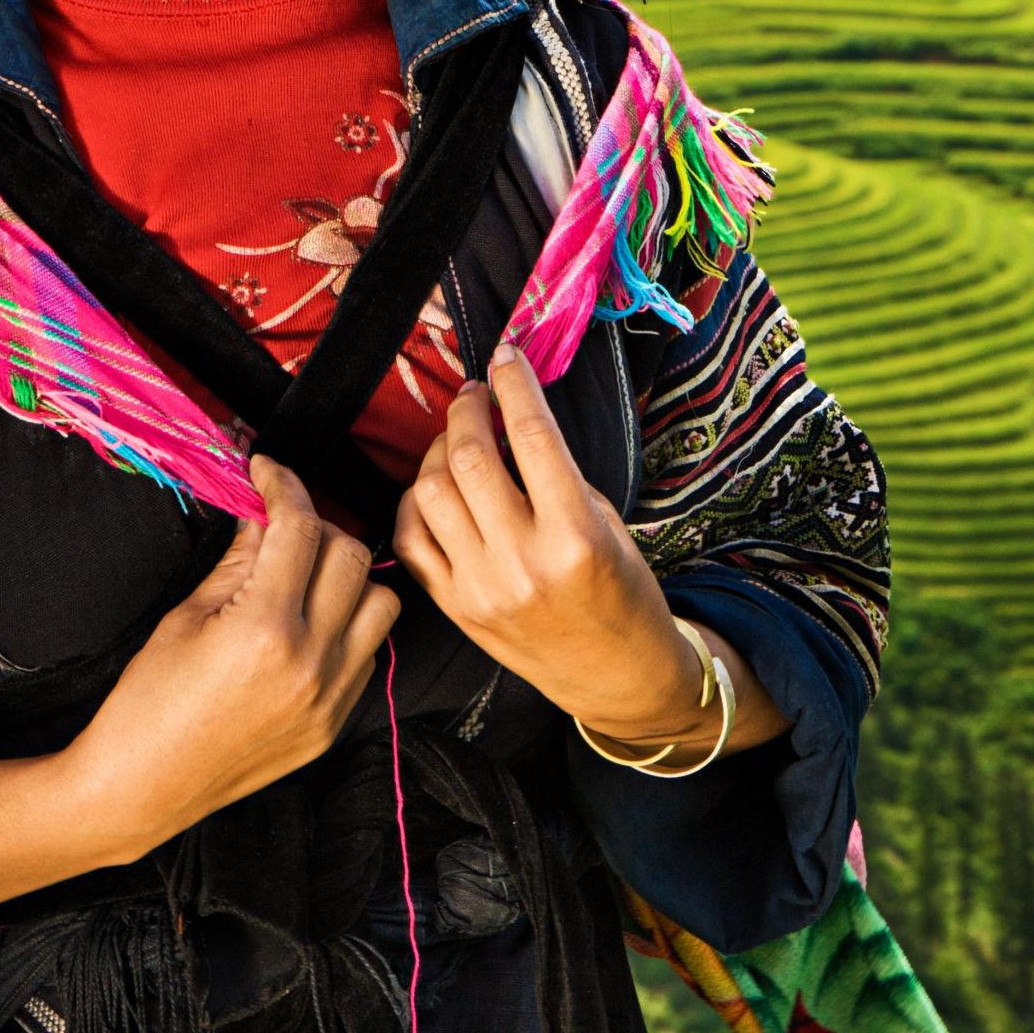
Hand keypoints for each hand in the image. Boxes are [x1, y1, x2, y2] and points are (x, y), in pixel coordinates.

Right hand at [68, 451, 400, 857]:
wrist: (141, 787)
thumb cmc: (148, 702)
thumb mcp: (186, 615)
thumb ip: (238, 558)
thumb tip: (264, 512)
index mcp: (265, 629)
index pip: (300, 528)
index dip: (284, 485)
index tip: (267, 472)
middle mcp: (310, 663)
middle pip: (349, 554)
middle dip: (316, 524)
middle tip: (281, 522)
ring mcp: (330, 697)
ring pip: (379, 601)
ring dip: (346, 575)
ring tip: (304, 572)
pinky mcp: (335, 722)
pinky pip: (369, 651)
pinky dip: (350, 623)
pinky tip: (311, 620)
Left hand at [390, 345, 709, 749]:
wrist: (614, 677)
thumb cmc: (621, 591)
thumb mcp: (606, 524)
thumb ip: (555, 473)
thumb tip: (509, 415)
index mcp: (574, 537)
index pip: (532, 438)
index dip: (514, 386)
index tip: (506, 356)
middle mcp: (523, 563)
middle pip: (470, 458)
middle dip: (467, 409)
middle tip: (476, 393)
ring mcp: (481, 589)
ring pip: (432, 491)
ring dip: (440, 449)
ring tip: (460, 439)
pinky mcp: (455, 609)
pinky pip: (411, 537)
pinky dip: (417, 500)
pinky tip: (438, 486)